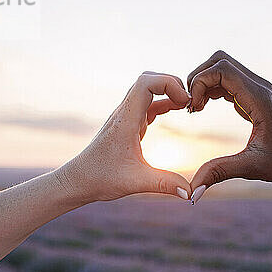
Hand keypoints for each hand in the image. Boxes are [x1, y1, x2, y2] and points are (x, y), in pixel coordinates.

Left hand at [55, 72, 191, 203]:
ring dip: (168, 91)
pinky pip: (148, 103)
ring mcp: (125, 116)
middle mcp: (124, 113)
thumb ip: (165, 184)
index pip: (146, 83)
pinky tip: (176, 110)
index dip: (169, 84)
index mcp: (125, 120)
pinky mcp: (127, 124)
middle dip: (172, 84)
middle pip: (148, 79)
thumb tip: (191, 192)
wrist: (79, 180)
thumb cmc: (102, 178)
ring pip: (148, 89)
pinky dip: (164, 102)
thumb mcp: (136, 182)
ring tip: (187, 105)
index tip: (185, 103)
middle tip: (190, 102)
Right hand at [187, 50, 271, 201]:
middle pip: (220, 60)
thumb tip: (192, 190)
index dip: (200, 82)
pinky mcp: (256, 95)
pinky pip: (229, 80)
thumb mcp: (251, 168)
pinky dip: (212, 88)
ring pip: (223, 67)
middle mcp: (260, 87)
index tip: (193, 109)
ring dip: (204, 83)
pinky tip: (205, 108)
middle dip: (198, 78)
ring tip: (195, 109)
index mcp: (260, 98)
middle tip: (190, 106)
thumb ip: (220, 172)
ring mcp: (259, 89)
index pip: (222, 69)